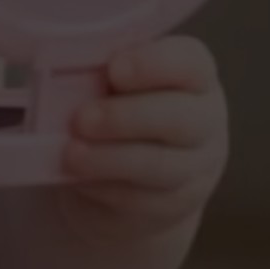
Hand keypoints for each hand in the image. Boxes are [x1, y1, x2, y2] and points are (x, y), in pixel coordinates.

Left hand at [59, 36, 227, 243]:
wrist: (123, 176)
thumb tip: (66, 71)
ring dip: (109, 158)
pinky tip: (78, 178)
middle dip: (125, 117)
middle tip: (81, 119)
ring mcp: (193, 166)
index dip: (154, 64)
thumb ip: (98, 76)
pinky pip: (139, 198)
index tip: (114, 69)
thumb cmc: (114, 112)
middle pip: (178, 118)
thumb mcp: (109, 87)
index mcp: (191, 77)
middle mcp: (203, 120)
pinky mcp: (172, 204)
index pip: (189, 64)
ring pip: (159, 164)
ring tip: (70, 154)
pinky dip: (103, 187)